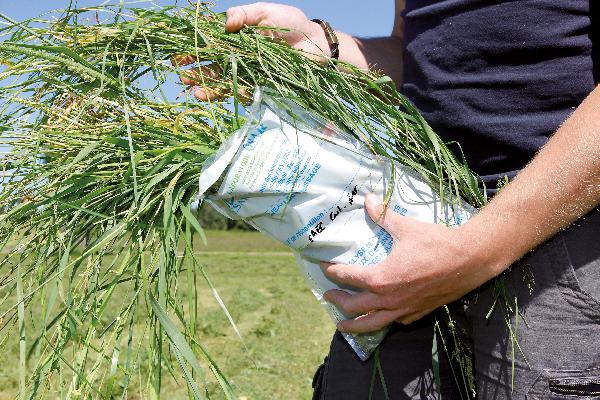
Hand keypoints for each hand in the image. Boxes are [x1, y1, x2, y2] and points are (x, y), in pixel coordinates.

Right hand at [178, 2, 328, 100]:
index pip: (208, 43)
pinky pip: (241, 91)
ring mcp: (247, 71)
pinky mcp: (259, 85)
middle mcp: (237, 55)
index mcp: (235, 36)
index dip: (193, 48)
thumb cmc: (292, 23)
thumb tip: (225, 23)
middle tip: (182, 77)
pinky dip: (229, 95)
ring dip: (208, 87)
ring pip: (223, 81)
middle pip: (211, 64)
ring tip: (196, 92)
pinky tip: (218, 96)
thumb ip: (245, 14)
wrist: (315, 45)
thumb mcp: (265, 12)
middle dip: (195, 71)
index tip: (178, 54)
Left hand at [321, 194, 502, 332]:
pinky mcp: (419, 312)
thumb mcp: (405, 227)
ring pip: (373, 324)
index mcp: (381, 278)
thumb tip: (367, 198)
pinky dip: (384, 321)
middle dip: (338, 302)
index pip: (348, 277)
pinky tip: (382, 317)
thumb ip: (382, 215)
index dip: (333, 272)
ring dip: (355, 325)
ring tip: (343, 327)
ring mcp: (404, 309)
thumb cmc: (436, 243)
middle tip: (328, 297)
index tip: (324, 267)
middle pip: (354, 307)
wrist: (471, 260)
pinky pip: (396, 321)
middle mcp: (389, 299)